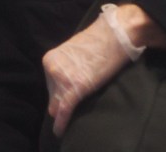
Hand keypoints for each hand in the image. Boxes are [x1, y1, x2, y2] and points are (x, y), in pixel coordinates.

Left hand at [42, 4, 148, 136]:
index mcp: (50, 59)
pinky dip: (62, 122)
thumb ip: (65, 68)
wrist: (115, 34)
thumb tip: (63, 87)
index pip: (50, 84)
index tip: (63, 100)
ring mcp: (63, 78)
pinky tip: (59, 131)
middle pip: (54, 94)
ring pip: (59, 103)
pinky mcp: (75, 88)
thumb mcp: (74, 53)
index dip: (58, 92)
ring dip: (63, 112)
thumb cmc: (98, 42)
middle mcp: (52, 68)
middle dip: (60, 102)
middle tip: (69, 108)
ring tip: (63, 124)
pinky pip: (65, 108)